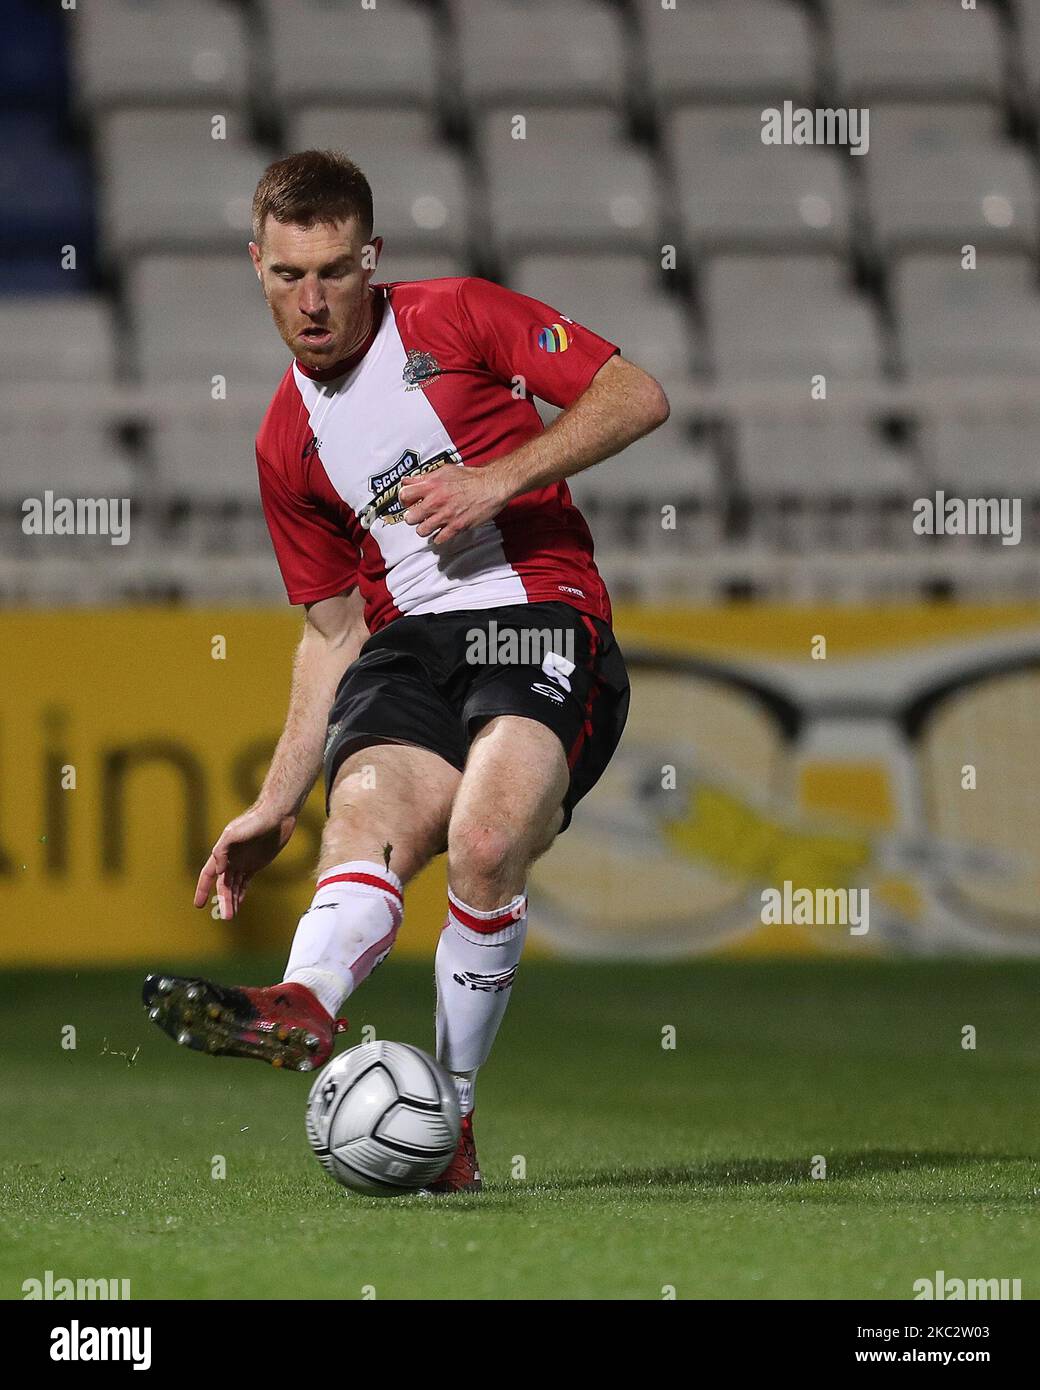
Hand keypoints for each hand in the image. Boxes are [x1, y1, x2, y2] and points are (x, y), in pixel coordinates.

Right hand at [193, 804, 297, 919]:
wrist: (276, 816)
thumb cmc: (254, 821)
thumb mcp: (233, 833)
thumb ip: (222, 850)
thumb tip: (219, 869)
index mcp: (222, 852)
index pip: (208, 874)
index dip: (202, 889)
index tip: (198, 904)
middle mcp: (230, 859)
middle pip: (223, 885)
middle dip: (223, 900)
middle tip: (226, 916)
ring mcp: (242, 863)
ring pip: (234, 886)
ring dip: (231, 900)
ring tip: (231, 915)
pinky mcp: (255, 865)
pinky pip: (245, 883)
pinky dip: (241, 894)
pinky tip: (238, 904)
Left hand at [399, 463, 509, 546]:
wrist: (492, 486)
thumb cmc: (471, 478)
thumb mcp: (445, 471)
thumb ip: (425, 477)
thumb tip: (408, 481)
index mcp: (431, 485)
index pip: (404, 495)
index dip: (404, 500)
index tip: (409, 502)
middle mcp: (436, 501)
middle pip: (410, 517)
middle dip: (413, 517)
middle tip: (419, 516)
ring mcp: (446, 515)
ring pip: (422, 531)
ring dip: (424, 529)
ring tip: (430, 524)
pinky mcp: (456, 526)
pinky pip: (439, 539)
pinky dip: (438, 537)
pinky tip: (442, 531)